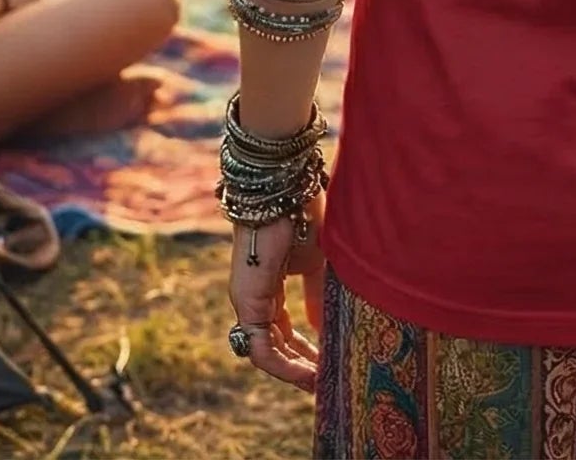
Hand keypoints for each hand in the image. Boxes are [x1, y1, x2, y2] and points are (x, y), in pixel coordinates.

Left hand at [228, 202, 324, 389]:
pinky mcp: (245, 303)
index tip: (330, 364)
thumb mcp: (319, 263)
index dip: (306, 350)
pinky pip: (261, 349)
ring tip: (321, 384)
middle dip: (302, 365)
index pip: (285, 330)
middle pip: (277, 344)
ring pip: (267, 352)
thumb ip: (318, 297)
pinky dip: (283, 366)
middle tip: (327, 382)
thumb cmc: (303, 216)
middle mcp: (254, 298)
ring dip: (294, 371)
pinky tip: (309, 374)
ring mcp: (246, 302)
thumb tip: (323, 328)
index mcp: (270, 286)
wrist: (285, 190)